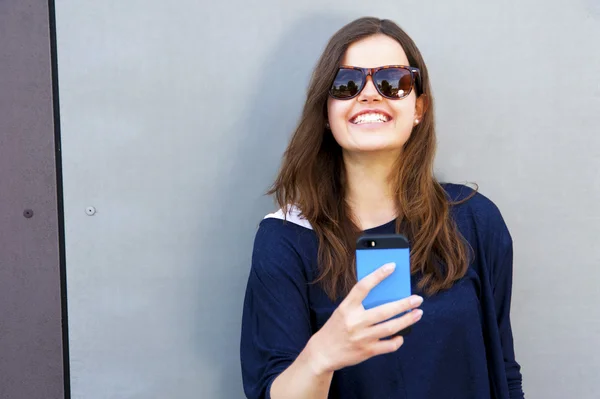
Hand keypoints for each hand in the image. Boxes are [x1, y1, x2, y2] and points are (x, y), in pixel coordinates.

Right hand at [306, 262, 422, 374]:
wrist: (323, 352)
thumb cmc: (337, 327)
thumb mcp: (343, 311)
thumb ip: (360, 304)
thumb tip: (386, 295)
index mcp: (346, 307)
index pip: (363, 286)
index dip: (378, 275)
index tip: (392, 266)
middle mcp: (354, 322)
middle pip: (384, 310)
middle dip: (404, 304)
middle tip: (418, 298)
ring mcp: (361, 338)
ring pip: (390, 327)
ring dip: (407, 320)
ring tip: (418, 313)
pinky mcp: (367, 351)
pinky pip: (388, 346)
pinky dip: (398, 340)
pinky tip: (402, 334)